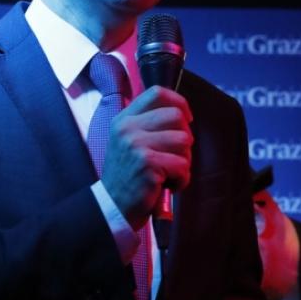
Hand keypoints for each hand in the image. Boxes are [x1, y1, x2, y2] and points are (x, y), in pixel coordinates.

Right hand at [101, 85, 192, 228]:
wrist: (113, 206)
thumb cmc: (128, 176)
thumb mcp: (129, 142)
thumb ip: (148, 125)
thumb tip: (182, 114)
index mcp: (124, 120)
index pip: (157, 93)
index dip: (179, 102)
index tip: (186, 119)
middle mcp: (128, 128)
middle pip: (176, 116)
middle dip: (185, 138)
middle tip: (175, 156)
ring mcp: (136, 145)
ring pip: (184, 140)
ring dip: (184, 161)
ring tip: (168, 173)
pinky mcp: (148, 163)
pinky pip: (183, 165)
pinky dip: (181, 179)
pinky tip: (167, 186)